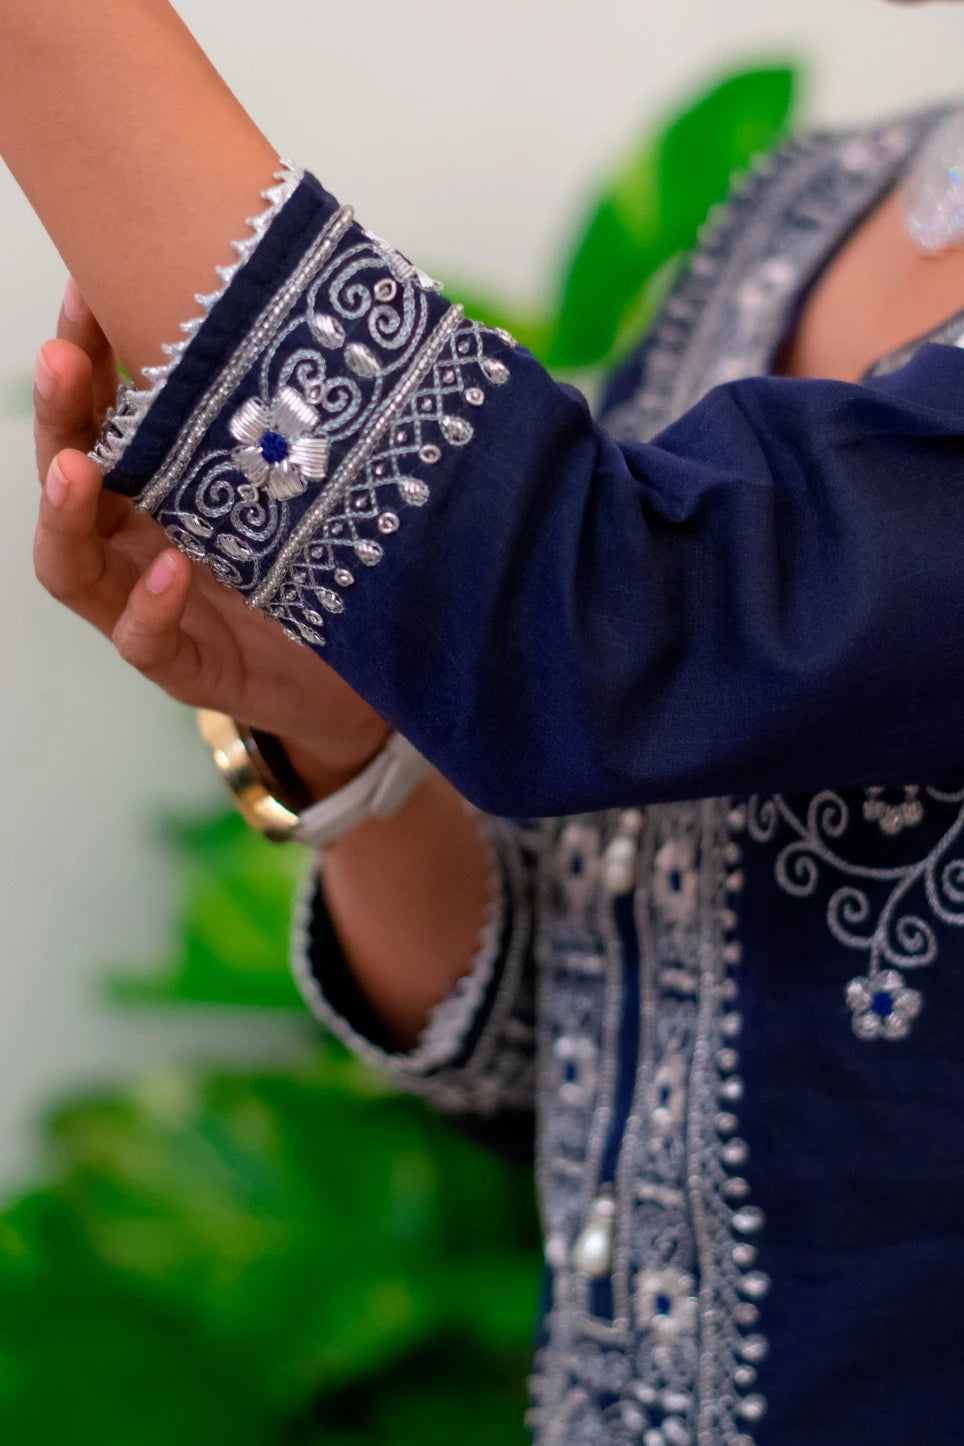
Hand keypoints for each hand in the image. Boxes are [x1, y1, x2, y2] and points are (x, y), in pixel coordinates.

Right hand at [33, 281, 389, 797]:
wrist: (366, 670)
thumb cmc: (326, 566)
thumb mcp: (306, 480)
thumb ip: (284, 420)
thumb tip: (309, 305)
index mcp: (158, 488)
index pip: (101, 418)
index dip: (86, 359)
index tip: (87, 291)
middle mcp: (137, 542)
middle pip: (69, 477)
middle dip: (60, 417)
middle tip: (58, 361)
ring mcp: (150, 607)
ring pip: (72, 566)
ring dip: (68, 513)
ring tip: (79, 470)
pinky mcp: (185, 668)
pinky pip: (143, 641)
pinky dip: (148, 605)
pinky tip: (168, 568)